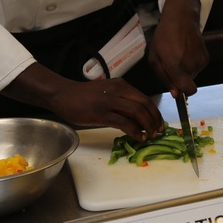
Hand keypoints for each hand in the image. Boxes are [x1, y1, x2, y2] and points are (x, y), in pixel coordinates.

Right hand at [1, 64, 164, 139]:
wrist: (64, 94)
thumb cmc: (84, 95)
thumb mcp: (107, 91)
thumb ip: (121, 100)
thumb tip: (137, 116)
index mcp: (121, 85)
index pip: (144, 98)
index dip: (155, 112)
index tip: (159, 122)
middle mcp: (118, 91)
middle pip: (145, 104)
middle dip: (155, 119)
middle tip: (158, 131)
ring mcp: (110, 101)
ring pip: (137, 112)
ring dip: (147, 125)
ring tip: (150, 135)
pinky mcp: (102, 113)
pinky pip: (124, 122)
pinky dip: (135, 131)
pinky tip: (138, 137)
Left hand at [148, 0, 208, 98]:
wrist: (181, 18)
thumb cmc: (164, 37)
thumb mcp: (154, 57)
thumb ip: (164, 78)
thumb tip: (176, 94)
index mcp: (176, 65)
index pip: (187, 90)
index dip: (182, 92)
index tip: (177, 88)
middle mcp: (191, 64)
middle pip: (188, 84)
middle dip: (180, 78)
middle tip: (173, 63)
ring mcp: (200, 61)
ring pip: (193, 76)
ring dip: (186, 70)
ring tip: (179, 55)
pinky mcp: (206, 57)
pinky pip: (198, 68)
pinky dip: (192, 64)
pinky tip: (186, 52)